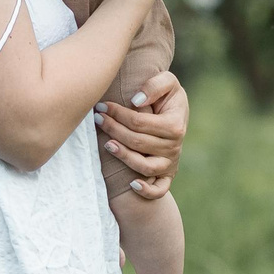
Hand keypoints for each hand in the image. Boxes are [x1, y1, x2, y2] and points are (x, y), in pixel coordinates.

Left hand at [94, 67, 185, 196]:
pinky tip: (132, 184)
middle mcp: (174, 146)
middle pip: (138, 142)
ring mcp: (170, 163)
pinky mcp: (167, 175)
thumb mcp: (168, 82)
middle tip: (96, 118)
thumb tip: (136, 101)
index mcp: (175, 125)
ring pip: (145, 167)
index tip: (101, 106)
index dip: (118, 114)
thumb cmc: (167, 97)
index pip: (140, 122)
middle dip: (114, 129)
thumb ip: (155, 85)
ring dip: (124, 157)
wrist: (177, 114)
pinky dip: (148, 191)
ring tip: (107, 145)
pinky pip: (160, 189)